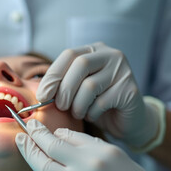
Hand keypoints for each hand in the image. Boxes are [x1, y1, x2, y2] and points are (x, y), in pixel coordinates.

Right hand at [15, 119, 170, 170]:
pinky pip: (86, 138)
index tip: (19, 140)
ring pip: (68, 136)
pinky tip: (67, 135)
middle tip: (27, 124)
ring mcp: (102, 155)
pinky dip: (73, 136)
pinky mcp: (113, 150)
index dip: (28, 151)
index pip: (42, 164)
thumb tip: (55, 168)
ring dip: (54, 133)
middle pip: (52, 144)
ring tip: (44, 130)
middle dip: (36, 134)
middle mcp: (87, 167)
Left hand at [36, 42, 158, 147]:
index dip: (53, 75)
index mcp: (94, 50)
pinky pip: (103, 101)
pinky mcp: (130, 89)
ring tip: (77, 113)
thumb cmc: (95, 104)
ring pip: (90, 85)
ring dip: (77, 104)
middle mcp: (111, 55)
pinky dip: (91, 113)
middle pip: (81, 65)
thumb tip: (40, 92)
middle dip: (64, 89)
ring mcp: (123, 70)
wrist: (126, 120)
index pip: (69, 54)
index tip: (42, 96)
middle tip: (60, 106)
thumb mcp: (75, 90)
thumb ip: (61, 84)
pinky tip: (92, 115)